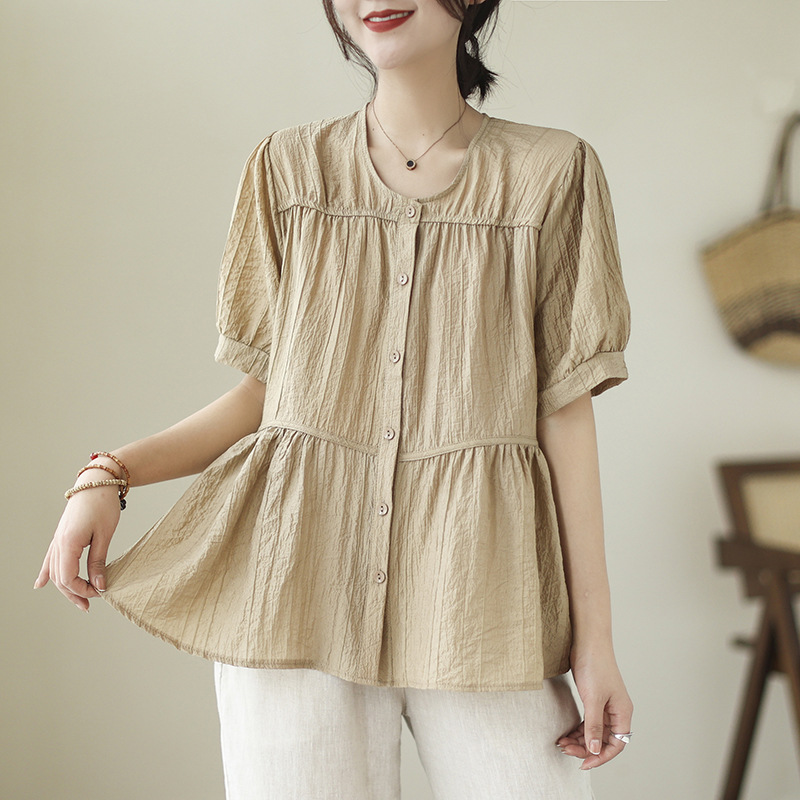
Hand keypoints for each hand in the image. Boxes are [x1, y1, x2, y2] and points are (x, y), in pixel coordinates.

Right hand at [33, 479, 120, 610]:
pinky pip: (50, 559)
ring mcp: (57, 539)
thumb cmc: (102, 504)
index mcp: (68, 543)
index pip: (68, 577)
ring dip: (65, 587)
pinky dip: (46, 573)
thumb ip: (99, 561)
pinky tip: (40, 584)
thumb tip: (99, 585)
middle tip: (90, 605)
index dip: (82, 589)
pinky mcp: (61, 536)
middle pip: (59, 578)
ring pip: (55, 571)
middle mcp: (58, 543)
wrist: (97, 481)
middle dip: (74, 593)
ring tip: (78, 600)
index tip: (100, 591)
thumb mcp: (105, 534)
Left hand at [556, 644, 633, 769]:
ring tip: (562, 743)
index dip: (601, 757)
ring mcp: (605, 705)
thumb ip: (594, 726)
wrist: (587, 640)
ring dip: (579, 740)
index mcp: (623, 712)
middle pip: (604, 740)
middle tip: (566, 750)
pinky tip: (566, 733)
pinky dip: (577, 729)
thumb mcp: (593, 699)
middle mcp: (616, 711)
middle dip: (586, 748)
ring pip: (594, 732)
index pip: (617, 744)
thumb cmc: (595, 665)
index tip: (584, 763)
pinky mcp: (594, 699)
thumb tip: (594, 750)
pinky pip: (588, 722)